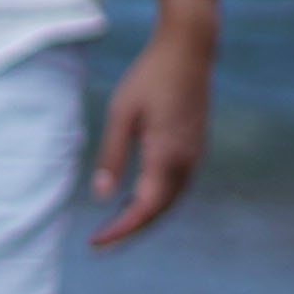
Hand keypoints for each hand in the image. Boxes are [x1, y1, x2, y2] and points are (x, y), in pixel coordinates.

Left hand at [88, 0, 220, 247]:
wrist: (190, 50)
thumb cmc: (150, 77)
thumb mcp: (122, 114)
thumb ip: (113, 157)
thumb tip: (101, 196)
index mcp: (167, 155)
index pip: (144, 208)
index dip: (121, 230)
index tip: (96, 243)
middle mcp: (187, 161)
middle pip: (160, 211)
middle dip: (131, 230)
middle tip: (101, 242)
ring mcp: (196, 154)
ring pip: (171, 201)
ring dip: (144, 216)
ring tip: (113, 224)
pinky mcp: (196, 147)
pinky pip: (177, 185)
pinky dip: (156, 199)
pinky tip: (134, 197)